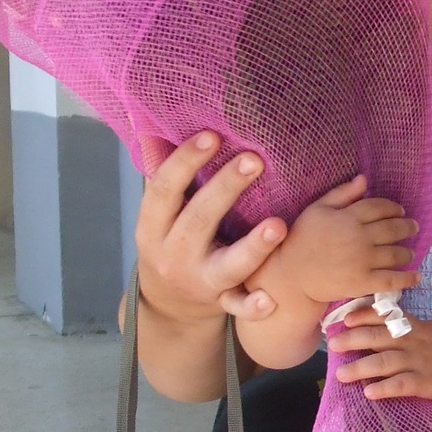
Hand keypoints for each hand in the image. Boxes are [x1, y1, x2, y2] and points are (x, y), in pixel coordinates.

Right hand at [134, 132, 286, 324]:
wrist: (169, 304)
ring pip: (224, 265)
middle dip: (225, 188)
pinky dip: (250, 306)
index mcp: (152, 227)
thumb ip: (164, 176)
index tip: (212, 135)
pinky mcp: (221, 302)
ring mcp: (198, 281)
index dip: (185, 161)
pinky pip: (236, 306)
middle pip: (198, 220)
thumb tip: (154, 125)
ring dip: (252, 247)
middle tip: (254, 159)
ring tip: (279, 225)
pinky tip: (270, 299)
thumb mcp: (158, 215)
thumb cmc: (171, 241)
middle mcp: (173, 255)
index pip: (163, 189)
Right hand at [278, 174, 419, 307]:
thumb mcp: (317, 210)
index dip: (394, 208)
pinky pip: (391, 280)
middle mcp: (359, 237)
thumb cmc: (301, 239)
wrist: (291, 275)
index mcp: (348, 217)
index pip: (380, 207)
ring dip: (407, 252)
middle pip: (393, 228)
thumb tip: (364, 179)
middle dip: (407, 227)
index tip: (400, 211)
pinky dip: (407, 278)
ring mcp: (362, 261)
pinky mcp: (362, 282)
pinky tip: (416, 276)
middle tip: (413, 228)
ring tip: (409, 252)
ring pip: (396, 254)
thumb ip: (342, 194)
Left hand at [326, 313, 431, 404]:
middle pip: (377, 338)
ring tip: (341, 374)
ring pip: (384, 362)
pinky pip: (402, 385)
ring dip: (360, 367)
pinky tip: (369, 393)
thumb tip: (384, 333)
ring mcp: (419, 362)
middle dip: (352, 340)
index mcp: (415, 328)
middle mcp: (413, 342)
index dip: (362, 316)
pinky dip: (384, 388)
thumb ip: (411, 330)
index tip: (344, 319)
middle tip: (331, 344)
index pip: (385, 317)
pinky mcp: (427, 382)